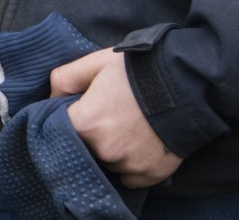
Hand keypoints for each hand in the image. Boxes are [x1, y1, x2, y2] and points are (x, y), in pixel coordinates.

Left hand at [51, 49, 182, 187]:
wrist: (187, 85)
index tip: (81, 109)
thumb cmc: (139, 71)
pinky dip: (131, 164)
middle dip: (90, 133)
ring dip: (111, 149)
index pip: (60, 128)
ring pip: (107, 161)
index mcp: (86, 123)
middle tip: (108, 115)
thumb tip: (50, 97)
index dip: (69, 117)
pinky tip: (140, 143)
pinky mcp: (149, 175)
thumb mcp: (96, 63)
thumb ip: (64, 78)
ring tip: (128, 127)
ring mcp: (127, 166)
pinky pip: (129, 176)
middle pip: (84, 147)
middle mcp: (104, 150)